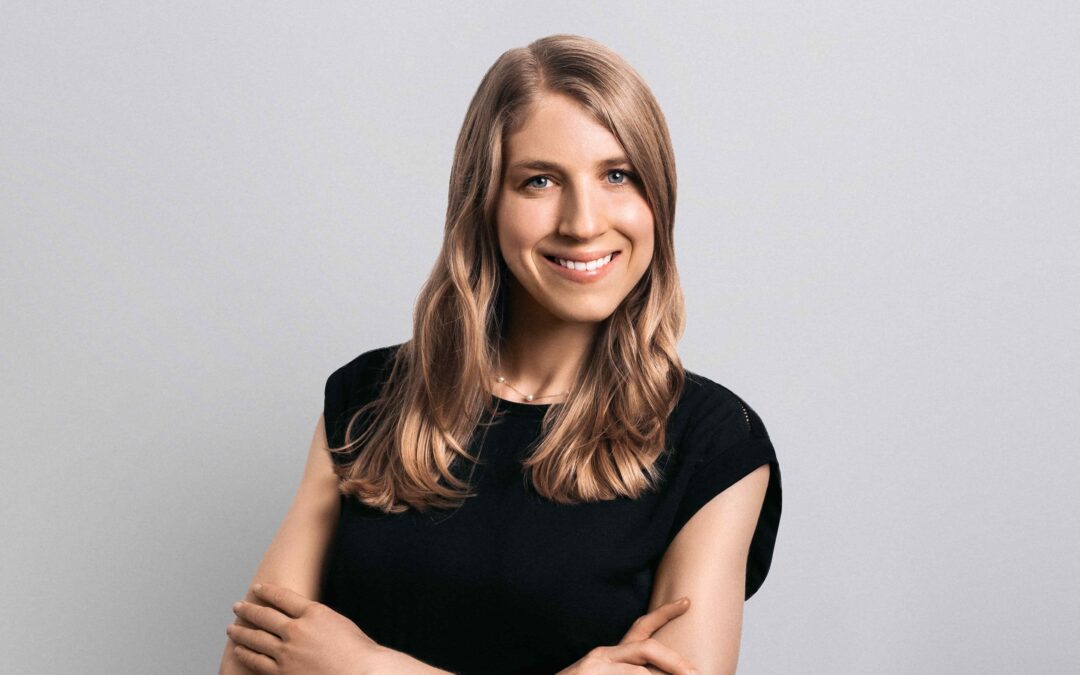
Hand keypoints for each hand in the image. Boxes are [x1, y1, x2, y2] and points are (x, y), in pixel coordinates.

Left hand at [226, 583, 384, 674]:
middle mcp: (297, 630)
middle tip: (238, 606)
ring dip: (241, 631)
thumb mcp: (340, 624)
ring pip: (256, 638)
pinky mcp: (282, 673)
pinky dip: (246, 654)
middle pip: (265, 615)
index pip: (284, 597)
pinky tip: (239, 650)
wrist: (362, 674)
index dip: (268, 591)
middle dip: (249, 609)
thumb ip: (319, 620)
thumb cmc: (358, 653)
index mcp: (314, 613)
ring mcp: (287, 652)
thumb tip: (305, 620)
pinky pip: (257, 661)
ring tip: (232, 627)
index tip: (257, 588)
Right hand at [555, 597, 698, 674]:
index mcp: (612, 654)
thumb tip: (660, 671)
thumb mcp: (610, 673)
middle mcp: (605, 654)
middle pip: (647, 647)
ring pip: (639, 672)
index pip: (642, 627)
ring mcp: (596, 666)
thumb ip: (632, 668)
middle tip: (696, 673)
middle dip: (675, 661)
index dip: (665, 613)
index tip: (688, 601)